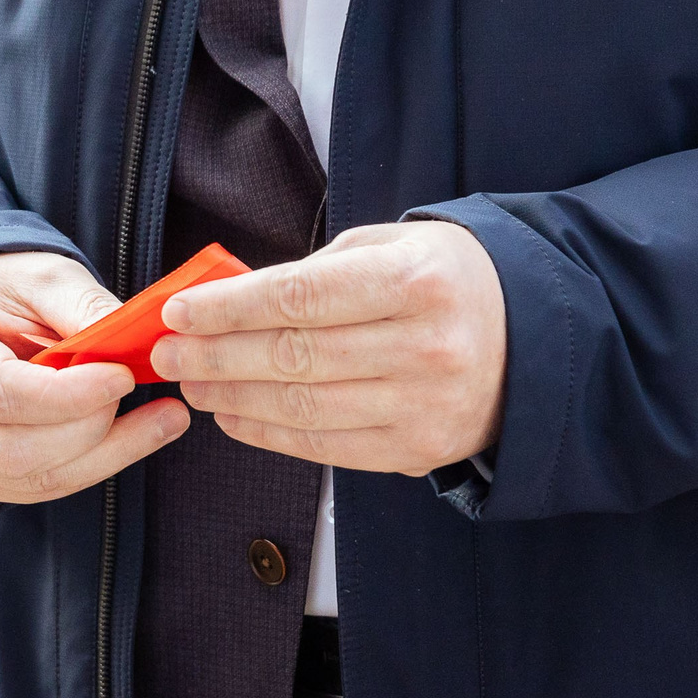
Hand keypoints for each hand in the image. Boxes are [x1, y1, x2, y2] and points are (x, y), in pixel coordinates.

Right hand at [0, 251, 190, 502]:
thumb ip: (84, 306)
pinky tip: (136, 436)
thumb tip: (139, 344)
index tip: (121, 377)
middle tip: (142, 393)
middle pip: (11, 450)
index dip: (64, 396)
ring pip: (32, 480)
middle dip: (89, 430)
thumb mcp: (42, 275)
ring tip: (164, 419)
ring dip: (107, 454)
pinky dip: (96, 464)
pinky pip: (41, 488)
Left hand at [154, 220, 506, 475]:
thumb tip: (231, 301)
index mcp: (416, 283)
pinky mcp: (416, 450)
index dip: (227, 309)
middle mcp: (424, 348)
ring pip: (302, 408)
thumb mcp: (393, 247)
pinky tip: (233, 416)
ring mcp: (422, 406)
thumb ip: (317, 272)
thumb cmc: (446, 282)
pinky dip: (268, 433)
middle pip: (292, 357)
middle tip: (166, 355)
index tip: (178, 312)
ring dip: (232, 399)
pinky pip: (325, 447)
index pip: (298, 299)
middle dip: (216, 357)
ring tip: (191, 385)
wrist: (531, 339)